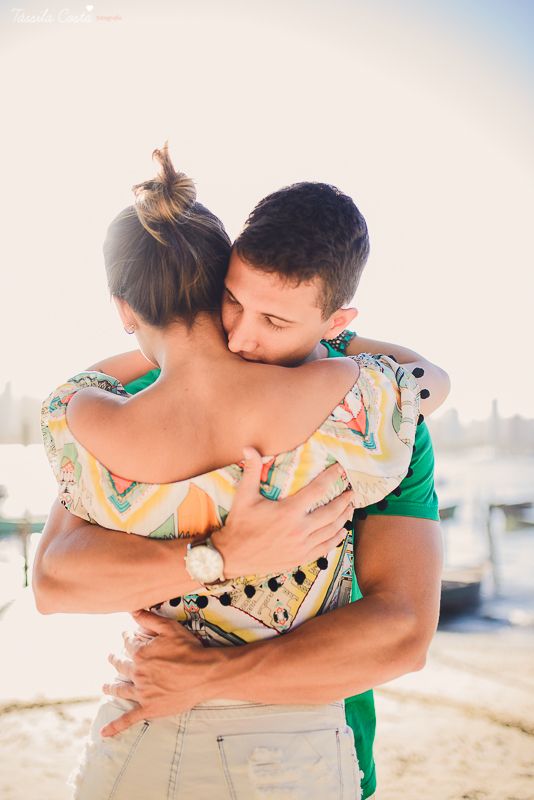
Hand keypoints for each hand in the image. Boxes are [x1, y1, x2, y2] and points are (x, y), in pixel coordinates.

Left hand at [101, 610, 220, 736]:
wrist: (204, 673)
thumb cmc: (189, 649)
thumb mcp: (170, 628)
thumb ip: (149, 619)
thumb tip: (132, 611)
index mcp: (141, 654)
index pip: (129, 643)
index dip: (127, 637)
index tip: (125, 635)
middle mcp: (138, 673)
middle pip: (122, 666)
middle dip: (115, 660)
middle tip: (111, 657)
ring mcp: (143, 693)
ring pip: (122, 690)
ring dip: (111, 688)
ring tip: (104, 687)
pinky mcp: (150, 708)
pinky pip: (130, 718)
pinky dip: (116, 726)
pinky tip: (105, 732)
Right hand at [212, 447, 354, 577]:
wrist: (232, 556)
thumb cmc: (239, 524)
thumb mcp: (244, 495)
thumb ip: (251, 470)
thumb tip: (249, 448)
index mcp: (288, 511)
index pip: (318, 490)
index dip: (331, 477)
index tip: (340, 470)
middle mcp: (299, 529)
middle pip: (331, 511)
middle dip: (344, 500)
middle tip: (351, 491)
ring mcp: (301, 546)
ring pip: (331, 530)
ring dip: (343, 518)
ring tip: (350, 508)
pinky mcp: (300, 557)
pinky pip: (324, 548)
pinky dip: (336, 539)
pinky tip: (342, 531)